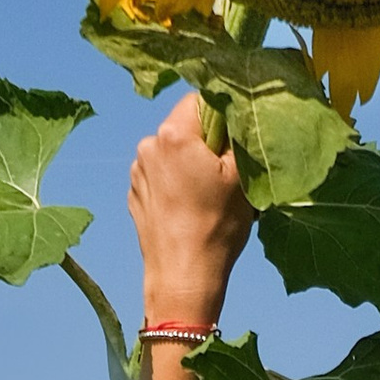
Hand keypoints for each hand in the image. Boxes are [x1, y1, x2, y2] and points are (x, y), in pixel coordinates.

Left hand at [128, 92, 253, 324]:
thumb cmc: (216, 228)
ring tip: (207, 198)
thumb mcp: (243, 178)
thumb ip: (241, 138)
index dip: (224, 116)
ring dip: (190, 164)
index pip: (201, 100)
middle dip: (207, 144)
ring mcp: (137, 170)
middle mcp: (148, 144)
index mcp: (174, 134)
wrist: (183, 279)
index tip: (235, 143)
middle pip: (185, 127)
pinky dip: (176, 184)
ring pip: (173, 152)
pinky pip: (160, 175)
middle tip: (226, 175)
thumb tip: (244, 115)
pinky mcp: (134, 193)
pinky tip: (190, 210)